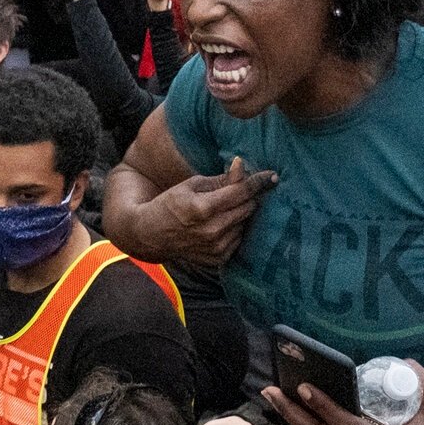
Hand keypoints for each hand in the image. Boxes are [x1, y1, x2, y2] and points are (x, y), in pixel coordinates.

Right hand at [133, 155, 276, 267]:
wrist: (151, 235)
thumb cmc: (170, 204)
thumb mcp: (191, 185)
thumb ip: (220, 179)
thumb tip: (242, 165)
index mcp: (203, 208)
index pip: (241, 192)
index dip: (258, 182)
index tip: (272, 176)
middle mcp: (212, 230)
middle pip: (248, 208)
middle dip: (247, 197)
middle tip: (239, 191)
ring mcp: (216, 248)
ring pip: (245, 223)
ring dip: (240, 214)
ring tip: (223, 209)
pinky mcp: (218, 259)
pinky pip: (239, 239)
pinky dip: (234, 229)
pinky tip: (220, 225)